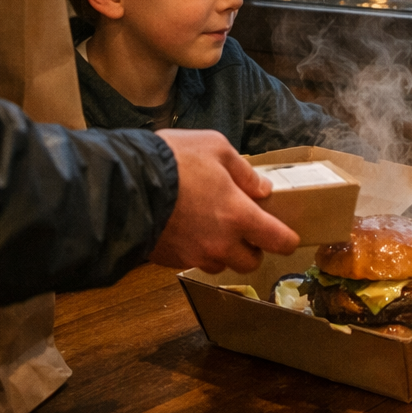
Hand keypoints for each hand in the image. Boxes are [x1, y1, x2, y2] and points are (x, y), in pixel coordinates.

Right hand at [150, 129, 299, 273]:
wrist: (124, 183)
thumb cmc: (175, 160)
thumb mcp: (216, 148)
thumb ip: (244, 172)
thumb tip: (262, 190)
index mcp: (239, 216)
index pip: (277, 241)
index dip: (287, 240)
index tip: (287, 236)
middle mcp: (220, 243)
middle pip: (250, 262)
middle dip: (253, 248)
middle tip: (245, 229)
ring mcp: (193, 254)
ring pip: (220, 264)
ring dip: (223, 251)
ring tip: (212, 228)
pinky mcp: (169, 260)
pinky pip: (192, 261)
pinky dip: (195, 250)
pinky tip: (185, 229)